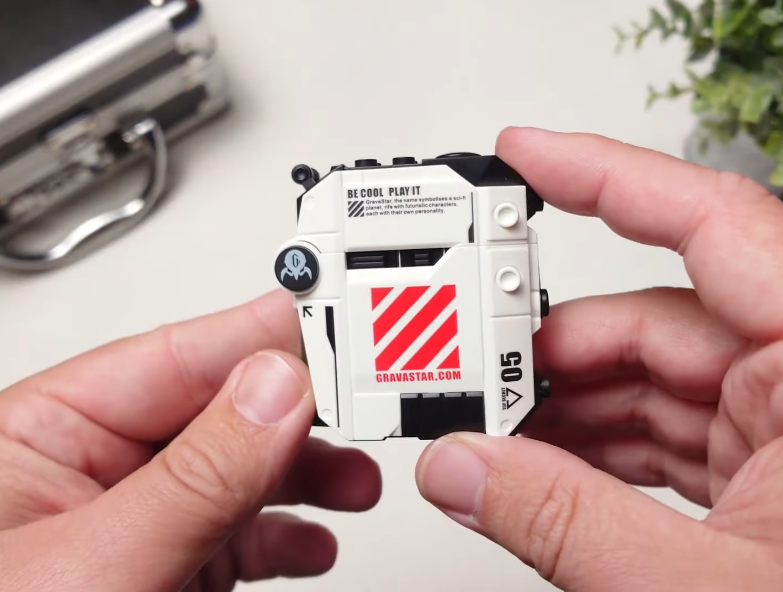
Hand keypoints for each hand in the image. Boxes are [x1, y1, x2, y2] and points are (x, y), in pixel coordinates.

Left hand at [0, 290, 381, 591]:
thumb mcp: (87, 565)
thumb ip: (189, 477)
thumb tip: (272, 389)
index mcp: (31, 439)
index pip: (161, 360)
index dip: (248, 338)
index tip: (323, 322)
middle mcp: (76, 479)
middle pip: (206, 416)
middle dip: (287, 414)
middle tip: (357, 405)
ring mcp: (116, 533)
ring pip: (229, 478)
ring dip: (298, 476)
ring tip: (351, 481)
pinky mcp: (147, 581)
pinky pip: (228, 540)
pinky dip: (279, 537)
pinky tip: (309, 540)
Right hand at [416, 127, 782, 589]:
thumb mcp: (705, 589)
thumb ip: (563, 525)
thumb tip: (461, 471)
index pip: (712, 224)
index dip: (605, 176)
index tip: (524, 155)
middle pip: (653, 319)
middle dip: (548, 346)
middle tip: (463, 366)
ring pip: (650, 383)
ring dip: (562, 409)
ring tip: (486, 431)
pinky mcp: (771, 473)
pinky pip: (665, 434)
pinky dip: (597, 451)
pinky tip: (538, 468)